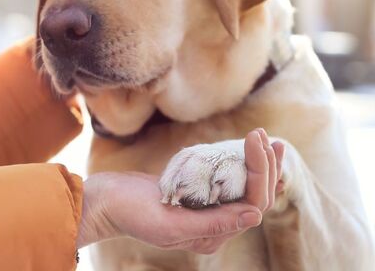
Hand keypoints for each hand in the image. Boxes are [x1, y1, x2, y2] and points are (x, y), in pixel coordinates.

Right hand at [76, 129, 283, 253]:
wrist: (105, 202)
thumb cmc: (132, 213)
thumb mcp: (171, 223)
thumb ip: (214, 224)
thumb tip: (255, 215)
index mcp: (210, 238)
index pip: (252, 205)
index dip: (261, 172)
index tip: (257, 139)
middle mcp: (214, 228)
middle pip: (255, 198)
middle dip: (266, 166)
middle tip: (266, 135)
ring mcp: (207, 213)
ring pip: (246, 190)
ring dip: (260, 165)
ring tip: (270, 140)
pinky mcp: (199, 197)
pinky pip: (229, 182)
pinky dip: (242, 165)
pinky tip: (250, 150)